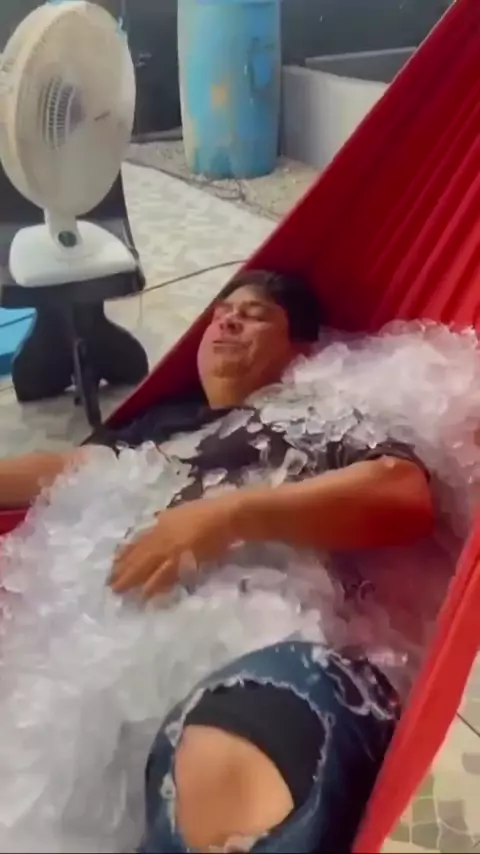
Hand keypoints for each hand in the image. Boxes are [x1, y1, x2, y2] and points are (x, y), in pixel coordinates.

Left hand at [109, 495, 241, 597]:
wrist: (226, 515)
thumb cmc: (208, 513)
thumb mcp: (180, 513)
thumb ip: (166, 522)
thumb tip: (156, 525)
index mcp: (161, 524)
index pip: (137, 542)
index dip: (124, 554)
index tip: (113, 564)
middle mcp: (161, 535)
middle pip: (138, 555)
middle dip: (122, 570)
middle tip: (109, 584)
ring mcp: (170, 548)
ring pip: (146, 566)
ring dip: (132, 579)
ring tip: (119, 591)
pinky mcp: (182, 559)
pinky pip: (164, 574)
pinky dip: (154, 585)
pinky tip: (145, 594)